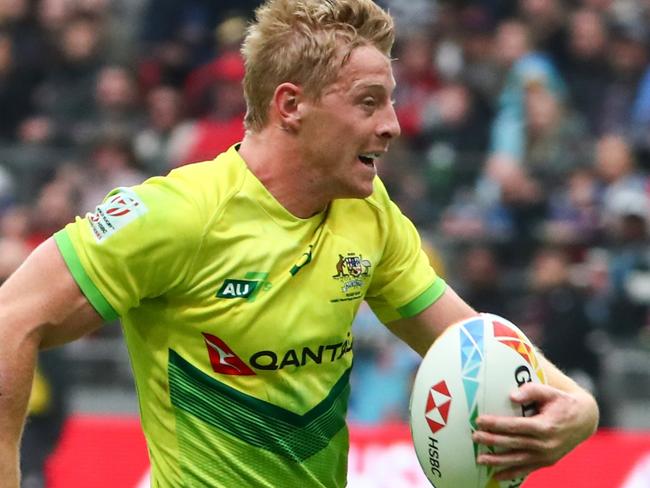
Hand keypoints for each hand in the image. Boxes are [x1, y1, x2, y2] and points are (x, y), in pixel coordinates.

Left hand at [471, 382, 597, 480]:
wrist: (585, 421)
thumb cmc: (563, 402)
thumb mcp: (550, 392)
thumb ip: (531, 391)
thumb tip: (511, 396)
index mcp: (545, 426)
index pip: (515, 426)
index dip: (497, 424)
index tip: (480, 420)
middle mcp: (546, 444)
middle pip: (513, 443)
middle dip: (492, 440)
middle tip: (474, 436)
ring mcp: (547, 456)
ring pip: (517, 459)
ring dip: (497, 461)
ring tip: (479, 459)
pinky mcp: (547, 462)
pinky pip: (526, 469)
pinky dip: (511, 473)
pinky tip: (496, 476)